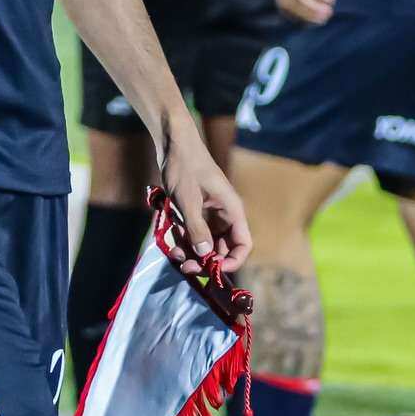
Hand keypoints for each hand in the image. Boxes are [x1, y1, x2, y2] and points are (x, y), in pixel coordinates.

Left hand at [157, 122, 251, 274]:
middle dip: (206, 261)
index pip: (243, 244)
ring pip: (205, 244)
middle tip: (187, 268)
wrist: (173, 144)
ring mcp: (208, 214)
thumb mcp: (187, 200)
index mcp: (231, 210)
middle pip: (222, 248)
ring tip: (175, 256)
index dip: (232, 261)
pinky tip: (171, 246)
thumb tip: (205, 254)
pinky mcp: (194, 212)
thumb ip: (196, 228)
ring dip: (192, 254)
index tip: (213, 270)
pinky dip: (184, 242)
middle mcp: (223, 215)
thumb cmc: (184, 167)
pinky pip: (193, 234)